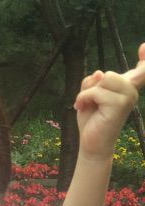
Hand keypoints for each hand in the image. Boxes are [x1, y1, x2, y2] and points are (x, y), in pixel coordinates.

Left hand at [74, 42, 144, 159]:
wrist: (91, 145)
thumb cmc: (91, 121)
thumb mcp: (88, 96)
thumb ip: (93, 82)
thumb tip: (100, 73)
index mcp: (126, 87)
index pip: (141, 69)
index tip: (143, 47)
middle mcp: (131, 91)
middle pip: (109, 74)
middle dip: (92, 87)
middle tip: (88, 101)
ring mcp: (128, 97)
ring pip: (104, 79)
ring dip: (87, 93)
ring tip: (86, 105)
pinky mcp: (120, 104)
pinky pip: (97, 91)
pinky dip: (84, 98)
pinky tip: (81, 108)